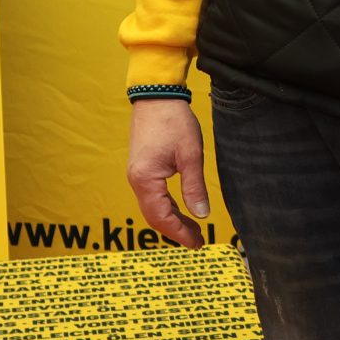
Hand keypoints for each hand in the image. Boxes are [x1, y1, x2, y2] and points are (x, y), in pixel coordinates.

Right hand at [126, 99, 209, 247]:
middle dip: (176, 230)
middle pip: (154, 216)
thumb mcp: (191, 155)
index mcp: (146, 179)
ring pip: (153, 207)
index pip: (161, 217)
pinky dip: (167, 207)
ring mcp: (137, 175)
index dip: (179, 233)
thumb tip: (202, 214)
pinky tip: (182, 210)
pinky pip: (152, 196)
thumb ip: (195, 187)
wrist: (156, 96)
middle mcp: (137, 180)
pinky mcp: (142, 169)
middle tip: (198, 240)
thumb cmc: (173, 122)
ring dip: (172, 219)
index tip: (197, 243)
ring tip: (194, 228)